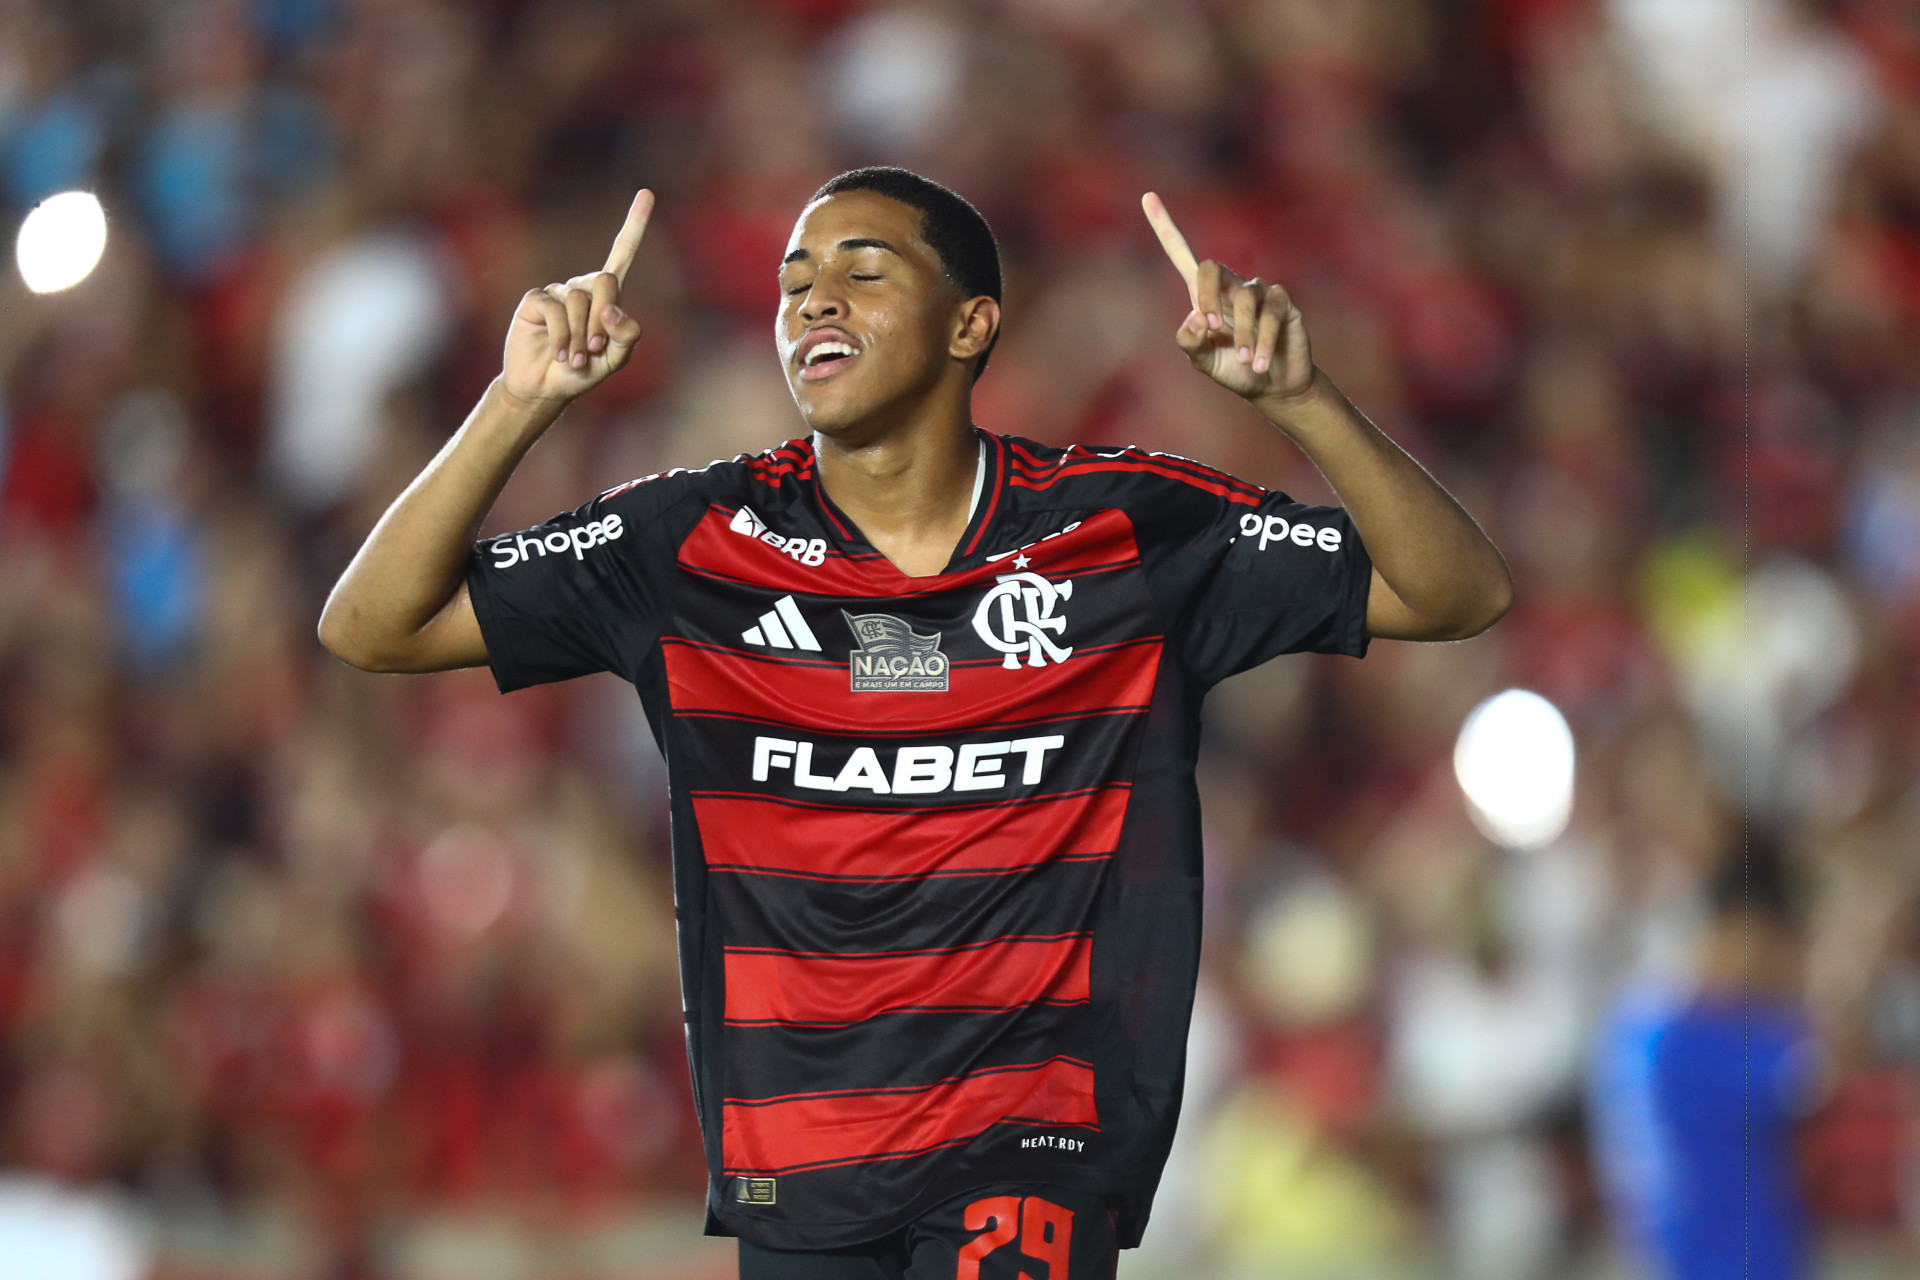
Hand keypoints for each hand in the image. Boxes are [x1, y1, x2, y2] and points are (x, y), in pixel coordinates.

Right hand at [501, 189, 653, 407]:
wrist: (545, 388)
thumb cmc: (582, 373)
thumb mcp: (614, 361)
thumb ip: (626, 337)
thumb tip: (612, 309)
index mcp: (607, 297)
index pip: (622, 254)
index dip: (635, 225)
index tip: (647, 193)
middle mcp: (583, 287)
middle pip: (606, 282)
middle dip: (604, 320)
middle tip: (596, 349)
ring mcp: (558, 292)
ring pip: (580, 301)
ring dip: (581, 338)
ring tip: (575, 359)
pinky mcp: (535, 300)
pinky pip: (555, 310)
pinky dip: (563, 337)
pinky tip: (560, 354)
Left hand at [1142, 192, 1314, 405]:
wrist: (1272, 386)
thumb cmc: (1234, 369)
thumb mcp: (1204, 362)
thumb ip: (1191, 343)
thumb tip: (1194, 318)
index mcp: (1204, 296)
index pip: (1182, 255)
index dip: (1165, 228)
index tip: (1147, 196)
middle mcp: (1230, 287)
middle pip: (1210, 268)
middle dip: (1206, 297)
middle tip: (1208, 330)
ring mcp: (1257, 292)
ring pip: (1243, 299)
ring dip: (1242, 334)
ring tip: (1246, 362)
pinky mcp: (1282, 303)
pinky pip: (1271, 312)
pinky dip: (1262, 339)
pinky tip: (1259, 364)